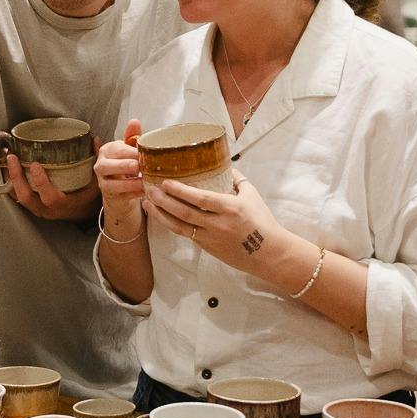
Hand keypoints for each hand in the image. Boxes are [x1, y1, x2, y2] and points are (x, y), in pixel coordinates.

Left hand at [4, 149, 100, 222]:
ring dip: (9, 179)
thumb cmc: (89, 197)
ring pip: (18, 197)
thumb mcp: (96, 181)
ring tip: (3, 160)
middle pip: (26, 197)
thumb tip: (95, 139)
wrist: (82, 213)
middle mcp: (47, 209)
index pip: (49, 196)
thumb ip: (95, 161)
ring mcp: (37, 209)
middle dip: (16, 177)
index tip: (35, 164)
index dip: (40, 182)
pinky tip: (2, 169)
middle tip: (12, 158)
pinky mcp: (31, 206)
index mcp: (64, 204)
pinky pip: (16, 196)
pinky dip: (8, 183)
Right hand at [94, 120, 145, 231]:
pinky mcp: (110, 196)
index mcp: (107, 151)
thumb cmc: (126, 165)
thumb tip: (134, 122)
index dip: (130, 151)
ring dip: (129, 183)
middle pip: (107, 166)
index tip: (143, 153)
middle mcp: (101, 166)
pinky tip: (144, 191)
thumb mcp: (129, 149)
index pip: (116, 150)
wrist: (120, 189)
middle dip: (124, 166)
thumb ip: (132, 136)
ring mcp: (103, 182)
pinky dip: (133, 194)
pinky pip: (120, 196)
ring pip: (112, 183)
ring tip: (143, 181)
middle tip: (138, 166)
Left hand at [144, 170, 291, 276]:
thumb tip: (222, 163)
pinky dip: (171, 224)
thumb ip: (236, 179)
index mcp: (231, 208)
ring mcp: (211, 238)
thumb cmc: (263, 222)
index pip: (201, 199)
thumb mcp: (252, 195)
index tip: (165, 182)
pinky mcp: (207, 248)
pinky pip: (185, 234)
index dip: (181, 191)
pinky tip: (161, 215)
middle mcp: (218, 224)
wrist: (269, 254)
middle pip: (184, 212)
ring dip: (161, 214)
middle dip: (163, 201)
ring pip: (180, 227)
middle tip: (148, 189)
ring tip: (147, 203)